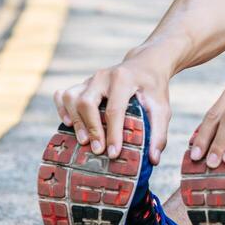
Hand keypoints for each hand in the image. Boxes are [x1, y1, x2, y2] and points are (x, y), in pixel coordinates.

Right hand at [53, 49, 172, 163]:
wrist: (145, 64)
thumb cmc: (153, 88)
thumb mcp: (162, 107)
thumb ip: (159, 133)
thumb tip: (153, 160)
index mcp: (124, 79)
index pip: (115, 109)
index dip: (113, 133)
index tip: (113, 153)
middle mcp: (104, 76)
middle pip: (87, 102)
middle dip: (91, 128)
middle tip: (98, 150)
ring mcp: (91, 79)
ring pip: (72, 97)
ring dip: (76, 120)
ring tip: (83, 140)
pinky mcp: (83, 84)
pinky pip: (64, 95)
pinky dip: (62, 109)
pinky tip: (69, 124)